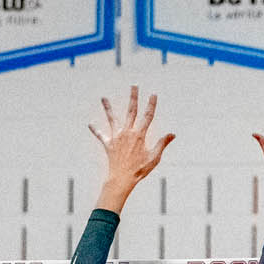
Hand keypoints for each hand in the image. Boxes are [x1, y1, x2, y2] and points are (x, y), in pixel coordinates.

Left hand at [91, 86, 173, 210]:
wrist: (122, 178)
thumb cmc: (140, 170)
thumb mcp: (154, 157)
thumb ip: (162, 143)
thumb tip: (172, 134)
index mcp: (140, 135)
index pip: (148, 117)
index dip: (151, 105)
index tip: (153, 94)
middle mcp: (127, 132)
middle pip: (131, 111)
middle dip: (133, 98)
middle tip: (134, 85)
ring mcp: (117, 137)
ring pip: (112, 119)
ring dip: (108, 108)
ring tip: (103, 98)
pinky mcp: (108, 144)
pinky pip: (101, 135)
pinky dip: (96, 130)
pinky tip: (90, 124)